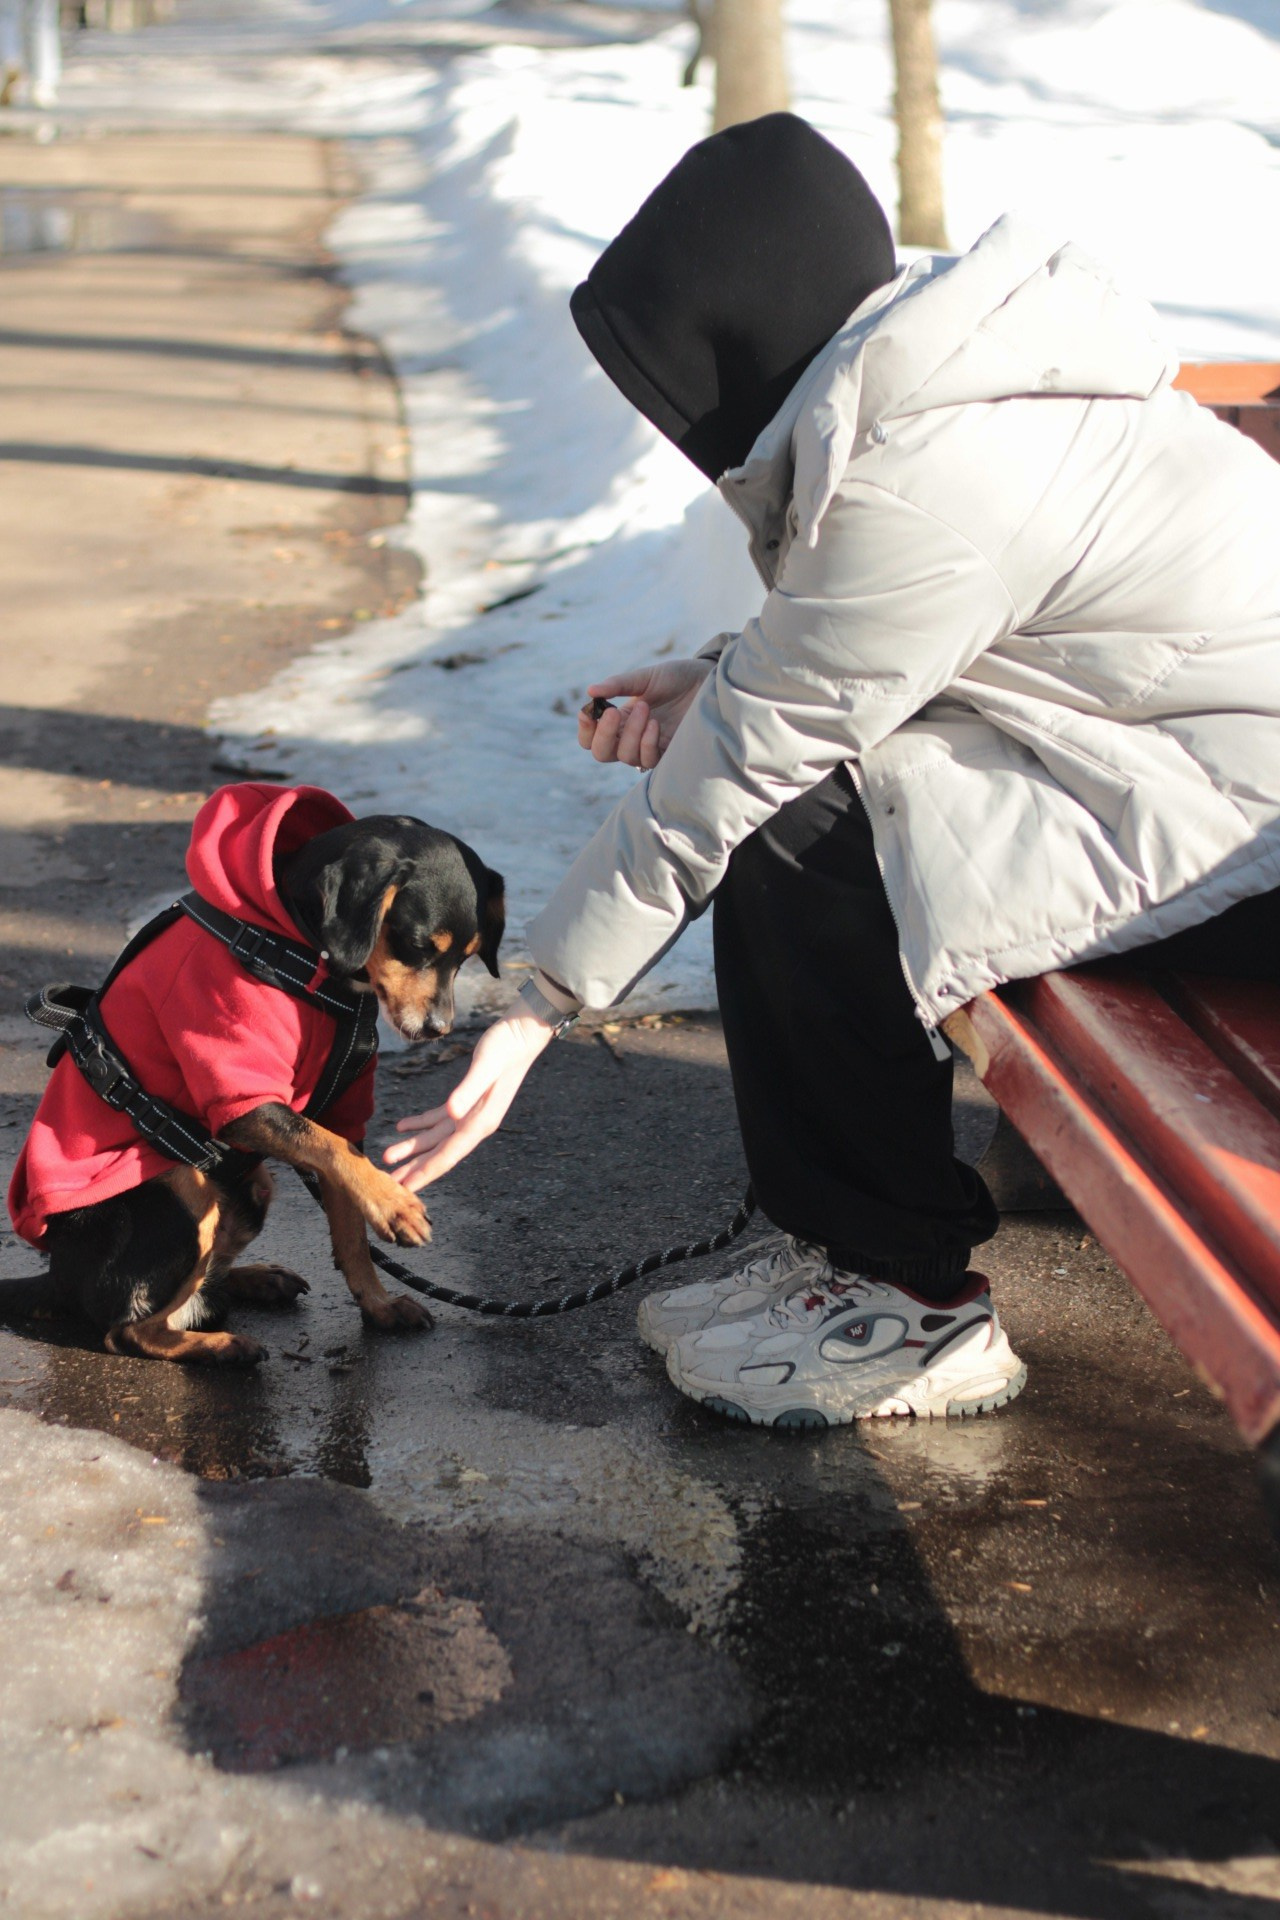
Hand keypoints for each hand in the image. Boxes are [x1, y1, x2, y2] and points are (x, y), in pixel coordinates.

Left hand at [383, 1013, 553, 1188]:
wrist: (521, 1034)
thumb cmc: (504, 1049)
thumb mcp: (485, 1067)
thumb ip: (468, 1091)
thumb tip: (452, 1113)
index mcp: (481, 1123)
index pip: (448, 1155)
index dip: (425, 1172)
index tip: (405, 1188)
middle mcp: (475, 1124)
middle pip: (440, 1152)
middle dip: (415, 1168)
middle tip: (390, 1183)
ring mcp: (471, 1114)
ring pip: (436, 1137)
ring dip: (413, 1147)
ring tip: (389, 1155)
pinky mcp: (466, 1101)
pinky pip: (439, 1119)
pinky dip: (420, 1124)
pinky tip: (402, 1126)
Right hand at [578, 658, 711, 769]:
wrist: (708, 681)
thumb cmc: (677, 677)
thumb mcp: (645, 677)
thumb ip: (619, 684)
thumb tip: (591, 691)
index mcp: (619, 718)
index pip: (591, 736)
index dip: (585, 729)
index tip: (588, 712)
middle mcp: (630, 736)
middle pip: (602, 753)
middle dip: (604, 735)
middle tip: (613, 712)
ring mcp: (648, 746)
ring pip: (625, 757)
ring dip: (630, 734)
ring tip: (645, 708)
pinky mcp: (668, 753)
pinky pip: (648, 760)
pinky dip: (647, 743)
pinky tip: (655, 724)